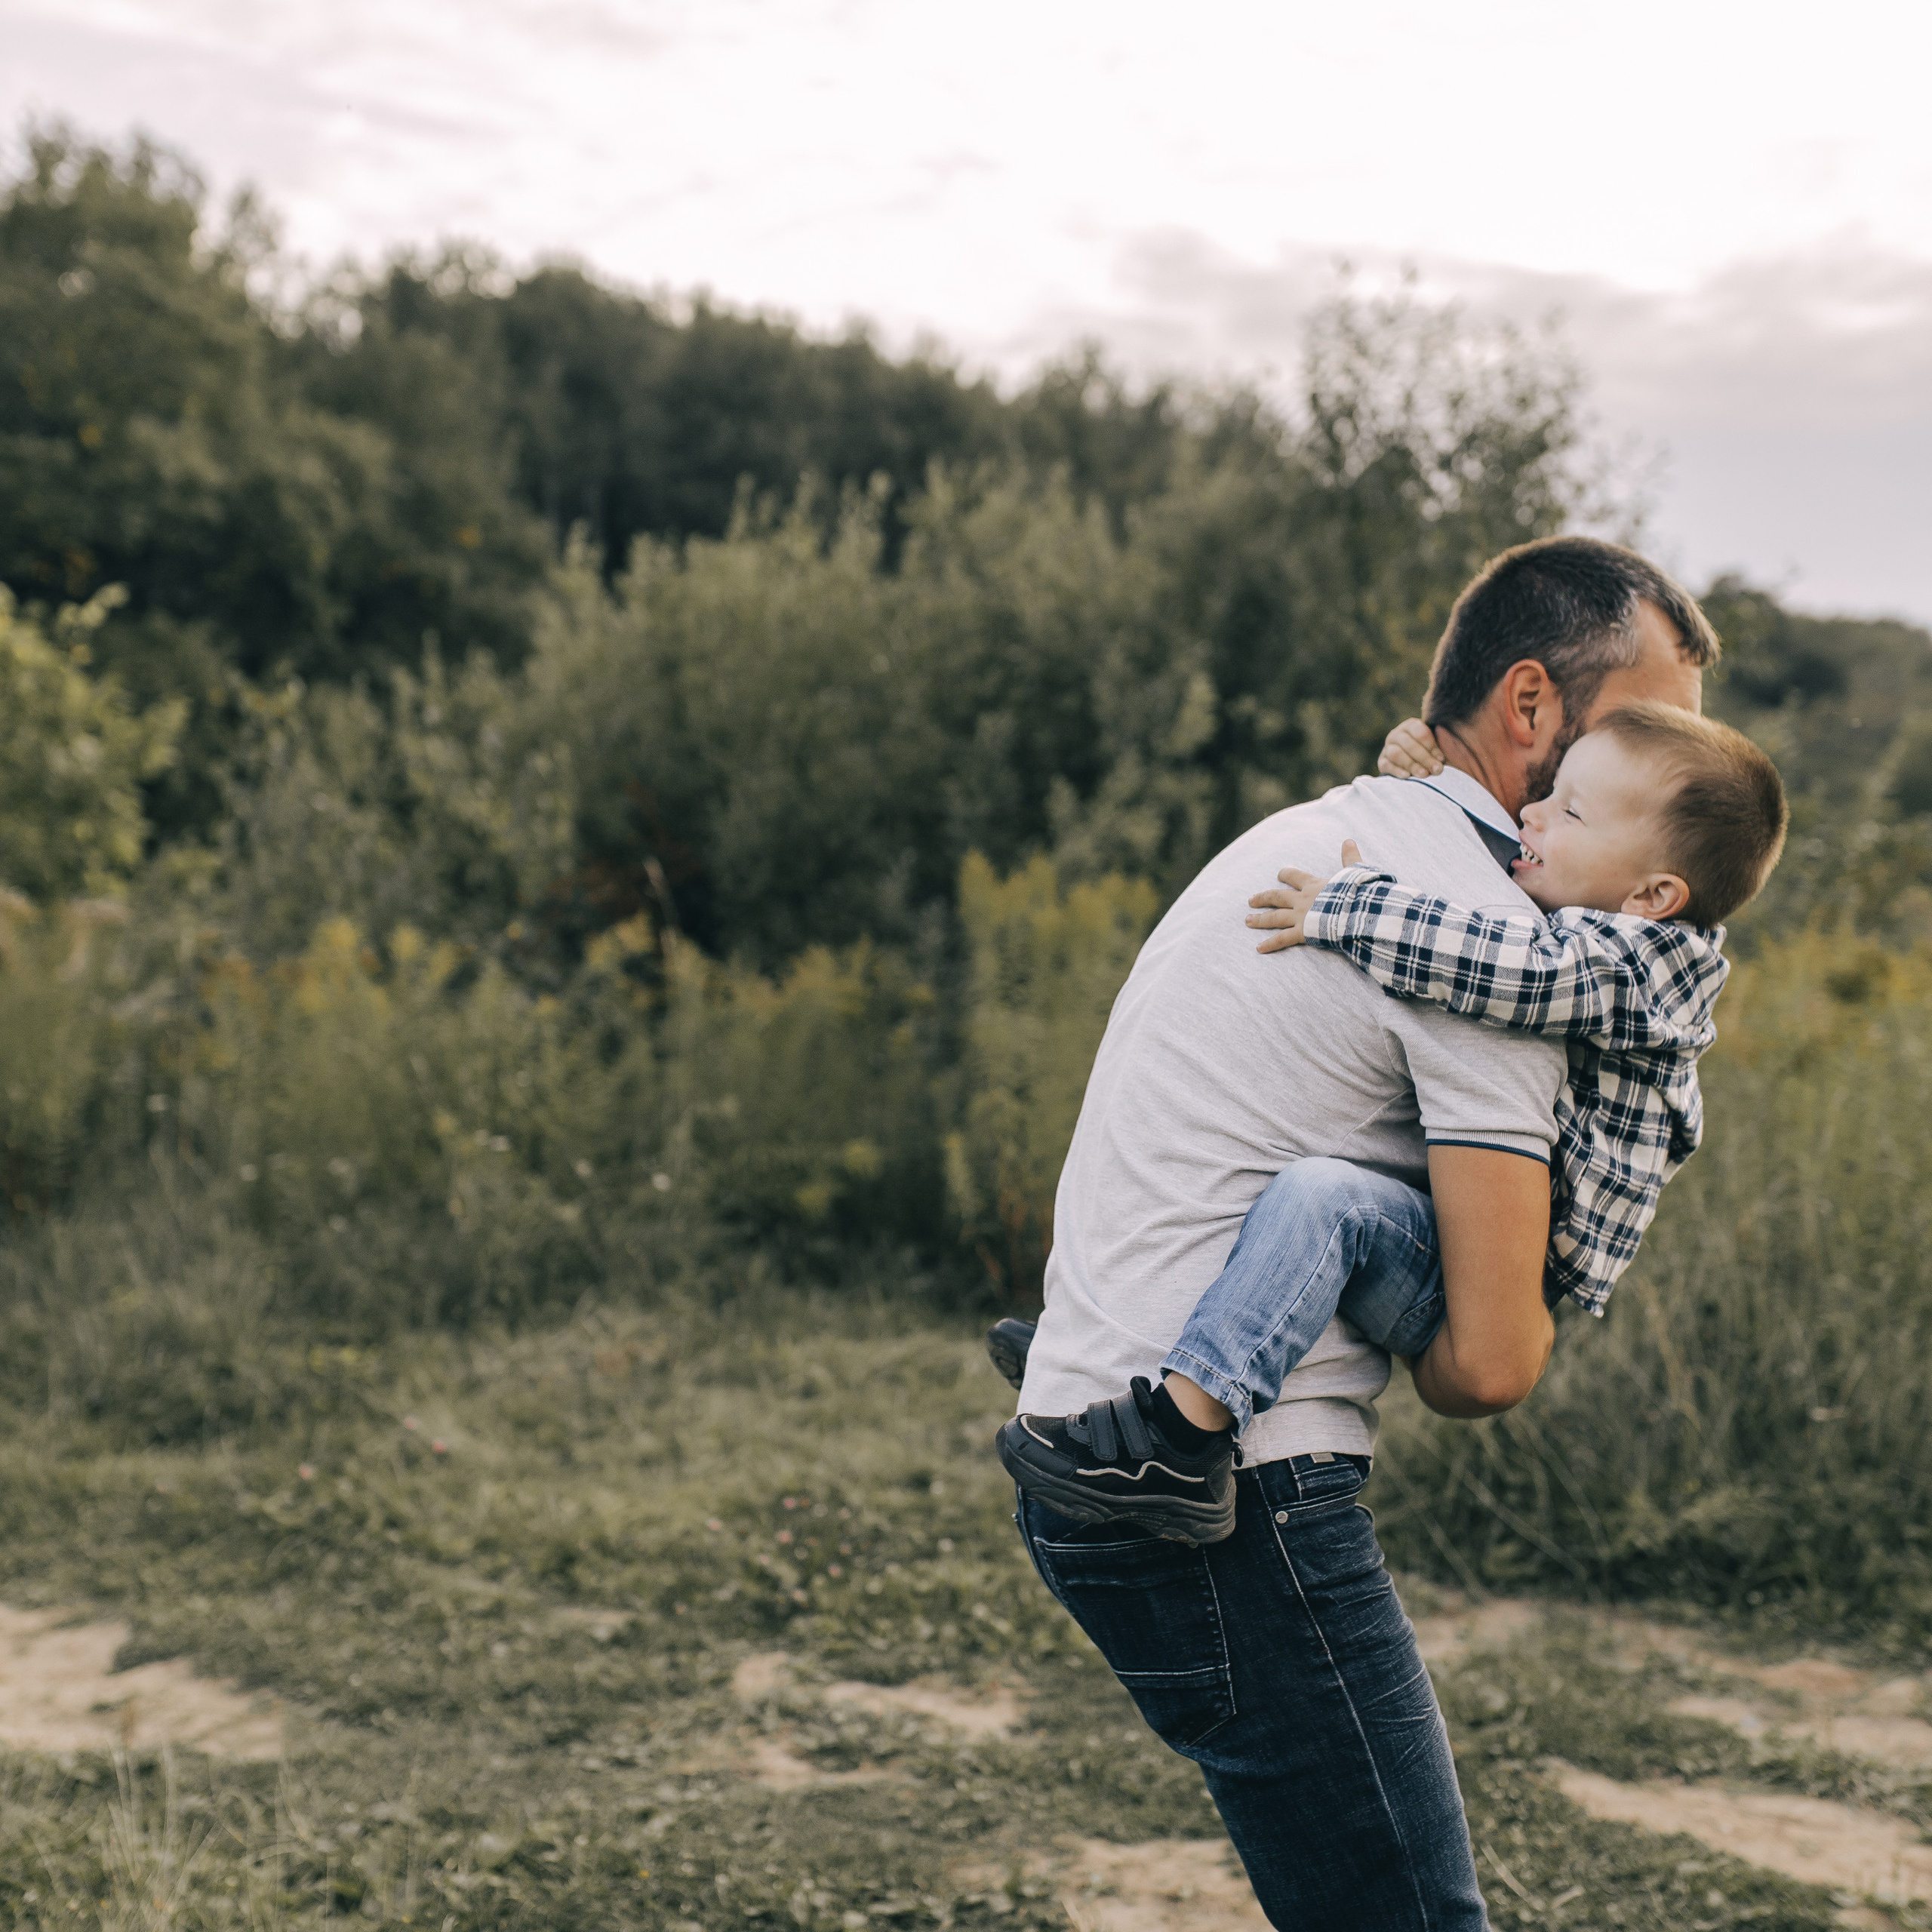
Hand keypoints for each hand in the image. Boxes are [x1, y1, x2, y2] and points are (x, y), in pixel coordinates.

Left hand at [1247, 840, 1361, 951]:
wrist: (1355, 911)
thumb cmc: (1356, 892)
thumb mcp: (1354, 872)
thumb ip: (1350, 858)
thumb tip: (1349, 841)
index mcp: (1314, 885)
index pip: (1296, 877)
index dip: (1287, 875)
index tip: (1279, 874)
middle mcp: (1302, 900)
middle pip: (1278, 897)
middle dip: (1264, 898)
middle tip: (1251, 900)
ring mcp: (1300, 916)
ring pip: (1275, 917)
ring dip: (1260, 919)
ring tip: (1247, 921)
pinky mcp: (1302, 932)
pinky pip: (1282, 939)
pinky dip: (1270, 944)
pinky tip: (1259, 949)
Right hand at [1377, 718, 1442, 777]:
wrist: (1414, 764)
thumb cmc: (1429, 754)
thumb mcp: (1435, 747)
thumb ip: (1440, 748)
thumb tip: (1443, 759)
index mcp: (1411, 726)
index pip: (1420, 732)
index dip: (1432, 746)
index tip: (1442, 759)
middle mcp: (1397, 734)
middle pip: (1409, 744)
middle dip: (1424, 758)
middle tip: (1436, 770)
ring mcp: (1387, 747)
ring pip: (1396, 754)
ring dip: (1411, 764)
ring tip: (1424, 775)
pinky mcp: (1382, 761)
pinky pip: (1386, 765)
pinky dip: (1397, 771)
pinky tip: (1407, 776)